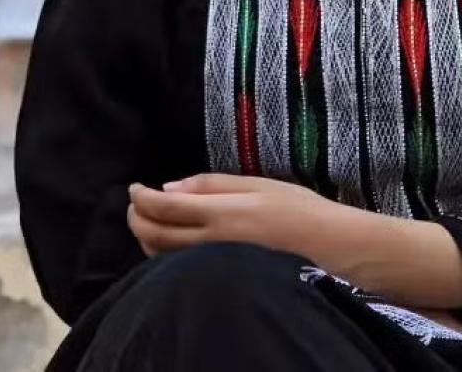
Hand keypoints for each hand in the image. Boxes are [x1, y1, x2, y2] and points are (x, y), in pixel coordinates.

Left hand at [125, 173, 334, 258]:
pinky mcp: (220, 277)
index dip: (140, 197)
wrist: (328, 248)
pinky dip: (162, 254)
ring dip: (146, 237)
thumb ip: (210, 184)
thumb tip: (168, 187)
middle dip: (136, 218)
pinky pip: (177, 268)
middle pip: (154, 235)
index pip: (163, 207)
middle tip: (135, 203)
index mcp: (220, 213)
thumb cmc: (296, 209)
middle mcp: (211, 242)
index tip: (134, 187)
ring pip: (162, 256)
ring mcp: (214, 264)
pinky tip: (170, 242)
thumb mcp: (256, 183)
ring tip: (149, 219)